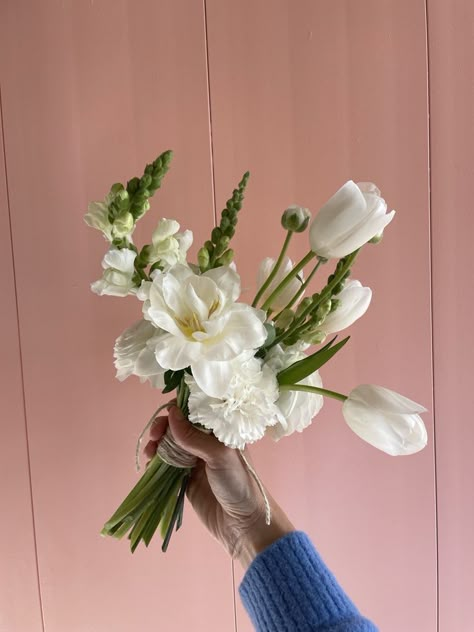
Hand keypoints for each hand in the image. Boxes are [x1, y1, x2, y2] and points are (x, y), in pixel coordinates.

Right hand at [144, 405, 293, 567]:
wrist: (242, 523)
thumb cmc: (238, 483)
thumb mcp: (218, 455)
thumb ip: (193, 436)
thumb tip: (172, 413)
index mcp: (221, 431)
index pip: (196, 411)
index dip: (179, 409)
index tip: (166, 414)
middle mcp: (208, 442)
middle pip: (179, 427)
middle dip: (164, 428)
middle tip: (154, 436)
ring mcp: (196, 460)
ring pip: (171, 445)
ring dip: (157, 444)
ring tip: (150, 452)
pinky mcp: (186, 478)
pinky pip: (168, 465)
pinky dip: (157, 462)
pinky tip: (150, 464)